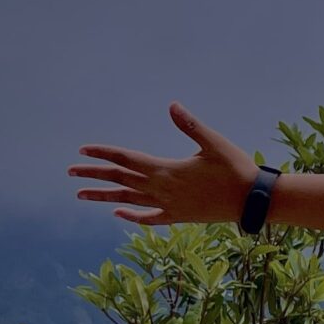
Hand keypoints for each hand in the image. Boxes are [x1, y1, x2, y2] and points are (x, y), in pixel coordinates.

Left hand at [70, 102, 255, 226]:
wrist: (253, 201)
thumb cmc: (236, 169)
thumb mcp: (214, 143)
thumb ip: (190, 126)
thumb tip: (172, 105)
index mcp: (166, 170)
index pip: (126, 160)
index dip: (103, 154)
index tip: (82, 150)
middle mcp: (162, 190)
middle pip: (121, 180)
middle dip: (94, 175)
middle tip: (70, 171)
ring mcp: (169, 206)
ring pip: (128, 201)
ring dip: (103, 197)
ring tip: (81, 195)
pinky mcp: (179, 216)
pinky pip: (149, 218)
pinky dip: (132, 216)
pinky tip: (118, 214)